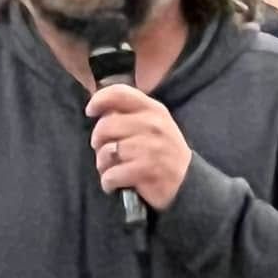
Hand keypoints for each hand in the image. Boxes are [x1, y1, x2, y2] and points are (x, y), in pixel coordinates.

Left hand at [86, 83, 192, 212]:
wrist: (187, 183)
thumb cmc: (163, 152)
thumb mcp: (154, 125)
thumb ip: (130, 114)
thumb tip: (100, 110)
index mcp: (153, 110)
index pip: (120, 93)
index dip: (99, 100)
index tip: (90, 111)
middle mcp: (153, 125)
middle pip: (106, 125)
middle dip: (98, 142)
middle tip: (104, 152)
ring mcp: (151, 148)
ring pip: (106, 152)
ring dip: (103, 165)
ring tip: (111, 169)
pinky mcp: (146, 171)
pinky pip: (112, 174)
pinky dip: (108, 182)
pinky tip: (114, 184)